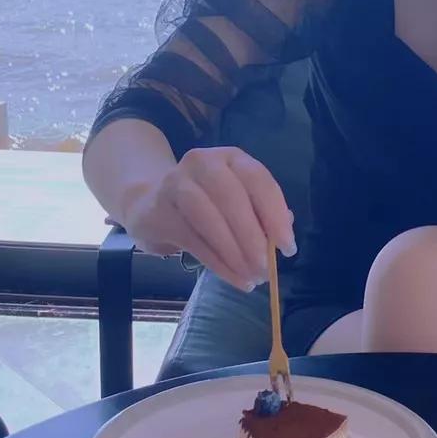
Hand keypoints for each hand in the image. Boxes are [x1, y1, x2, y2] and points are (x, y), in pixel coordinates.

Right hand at [122, 147, 295, 291]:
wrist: (149, 202)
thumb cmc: (206, 203)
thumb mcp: (237, 202)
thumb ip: (261, 215)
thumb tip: (283, 236)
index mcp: (231, 158)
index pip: (258, 180)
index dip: (275, 214)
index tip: (288, 247)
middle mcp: (203, 163)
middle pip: (232, 198)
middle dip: (253, 237)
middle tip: (266, 269)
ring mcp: (176, 184)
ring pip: (209, 218)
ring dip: (234, 253)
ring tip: (252, 277)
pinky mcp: (158, 211)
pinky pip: (193, 241)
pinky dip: (218, 264)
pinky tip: (235, 279)